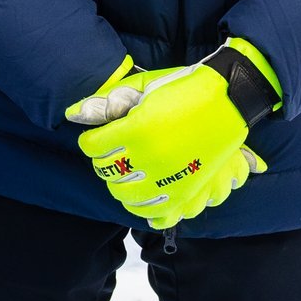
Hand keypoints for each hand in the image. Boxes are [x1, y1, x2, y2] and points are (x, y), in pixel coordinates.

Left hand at [75, 39, 281, 228]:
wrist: (227, 100)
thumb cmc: (181, 88)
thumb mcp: (141, 87)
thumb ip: (105, 102)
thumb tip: (72, 115)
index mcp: (135, 129)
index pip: (92, 146)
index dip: (90, 141)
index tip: (96, 137)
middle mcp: (149, 158)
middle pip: (106, 172)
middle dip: (102, 162)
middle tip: (111, 153)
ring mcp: (169, 178)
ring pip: (126, 195)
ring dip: (120, 184)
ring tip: (125, 172)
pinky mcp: (187, 191)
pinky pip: (156, 214)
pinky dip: (143, 208)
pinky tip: (142, 194)